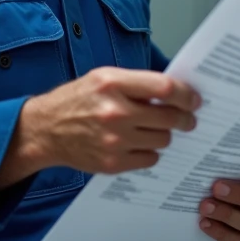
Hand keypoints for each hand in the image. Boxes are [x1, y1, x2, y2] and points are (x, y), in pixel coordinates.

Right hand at [17, 67, 200, 175]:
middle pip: (169, 117)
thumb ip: (136, 83)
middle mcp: (115, 112)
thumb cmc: (77, 100)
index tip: (194, 99)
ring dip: (164, 133)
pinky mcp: (113, 163)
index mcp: (113, 83)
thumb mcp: (103, 77)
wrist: (45, 129)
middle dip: (184, 118)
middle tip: (188, 119)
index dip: (186, 94)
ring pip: (163, 139)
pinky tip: (139, 143)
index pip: (164, 88)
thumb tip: (174, 91)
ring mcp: (114, 140)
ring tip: (154, 128)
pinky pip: (150, 159)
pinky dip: (150, 151)